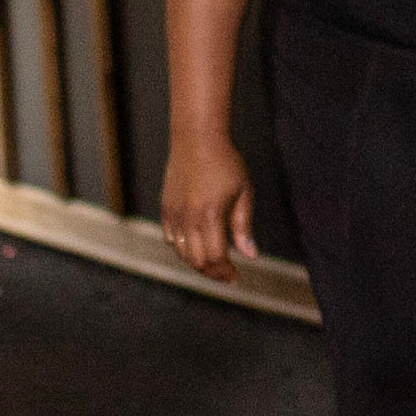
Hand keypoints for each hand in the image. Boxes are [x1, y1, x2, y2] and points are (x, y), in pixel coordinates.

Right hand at [158, 129, 257, 279]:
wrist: (196, 139)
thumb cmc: (225, 162)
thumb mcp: (243, 192)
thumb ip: (244, 226)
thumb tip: (251, 255)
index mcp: (210, 214)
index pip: (216, 257)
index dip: (226, 272)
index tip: (236, 277)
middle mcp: (188, 217)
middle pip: (197, 261)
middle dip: (213, 273)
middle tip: (226, 274)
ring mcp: (174, 213)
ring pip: (181, 253)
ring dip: (198, 263)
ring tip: (214, 263)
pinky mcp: (165, 208)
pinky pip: (170, 239)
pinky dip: (182, 249)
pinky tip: (196, 246)